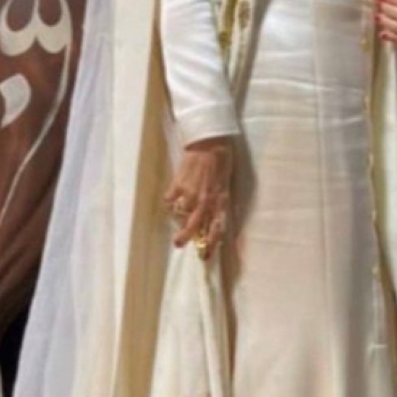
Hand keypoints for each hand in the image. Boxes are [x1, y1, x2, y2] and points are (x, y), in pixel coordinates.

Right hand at [163, 137, 232, 259]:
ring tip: (178, 211)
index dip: (211, 243)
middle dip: (185, 237)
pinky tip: (172, 197)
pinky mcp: (178, 183)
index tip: (205, 256)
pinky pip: (170, 199)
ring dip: (179, 215)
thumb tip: (212, 217)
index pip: (216, 227)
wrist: (211, 141)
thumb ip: (219, 201)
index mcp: (220, 200)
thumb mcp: (226, 184)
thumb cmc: (222, 162)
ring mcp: (191, 192)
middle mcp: (205, 199)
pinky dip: (170, 200)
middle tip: (177, 244)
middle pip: (194, 225)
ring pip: (180, 213)